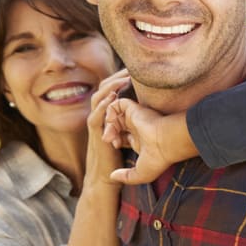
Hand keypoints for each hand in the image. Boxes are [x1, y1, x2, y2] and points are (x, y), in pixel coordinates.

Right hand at [84, 71, 131, 191]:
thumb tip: (150, 109)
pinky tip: (112, 98)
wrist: (105, 178)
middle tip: (130, 67)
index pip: (111, 91)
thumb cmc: (117, 156)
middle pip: (104, 90)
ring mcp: (96, 125)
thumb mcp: (127, 134)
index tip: (135, 70)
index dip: (121, 80)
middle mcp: (99, 117)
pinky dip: (103, 106)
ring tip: (123, 78)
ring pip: (98, 99)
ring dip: (110, 88)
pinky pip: (96, 117)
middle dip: (116, 78)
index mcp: (106, 115)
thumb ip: (132, 120)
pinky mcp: (96, 135)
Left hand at [103, 96, 193, 183]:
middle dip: (109, 132)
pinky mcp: (134, 109)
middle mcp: (138, 127)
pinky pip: (116, 104)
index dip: (114, 141)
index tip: (115, 147)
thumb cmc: (159, 159)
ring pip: (115, 116)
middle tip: (109, 140)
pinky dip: (109, 110)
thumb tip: (112, 176)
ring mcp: (136, 117)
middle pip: (116, 126)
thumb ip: (126, 176)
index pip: (121, 137)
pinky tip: (111, 120)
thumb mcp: (141, 174)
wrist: (167, 143)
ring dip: (107, 124)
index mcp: (140, 140)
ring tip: (109, 133)